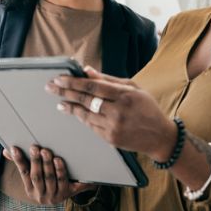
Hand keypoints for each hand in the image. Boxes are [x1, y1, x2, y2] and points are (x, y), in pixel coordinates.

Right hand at [5, 146, 94, 204]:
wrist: (66, 194)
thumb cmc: (47, 181)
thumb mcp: (34, 175)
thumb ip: (22, 162)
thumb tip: (6, 151)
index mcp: (30, 189)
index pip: (23, 173)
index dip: (19, 161)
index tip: (15, 149)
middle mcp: (40, 195)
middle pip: (37, 177)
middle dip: (35, 162)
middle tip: (35, 148)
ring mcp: (53, 196)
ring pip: (50, 179)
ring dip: (47, 165)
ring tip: (46, 152)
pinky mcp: (66, 194)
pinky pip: (63, 181)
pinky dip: (60, 170)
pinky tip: (59, 160)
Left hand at [46, 66, 178, 161]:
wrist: (160, 136)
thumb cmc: (147, 108)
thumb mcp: (133, 88)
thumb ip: (108, 79)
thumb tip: (86, 70)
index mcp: (124, 95)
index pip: (93, 86)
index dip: (73, 82)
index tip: (59, 78)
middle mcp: (118, 111)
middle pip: (85, 100)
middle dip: (65, 92)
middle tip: (51, 87)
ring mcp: (114, 127)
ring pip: (85, 115)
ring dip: (70, 107)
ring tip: (60, 102)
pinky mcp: (111, 139)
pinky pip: (91, 126)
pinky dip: (82, 118)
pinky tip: (75, 112)